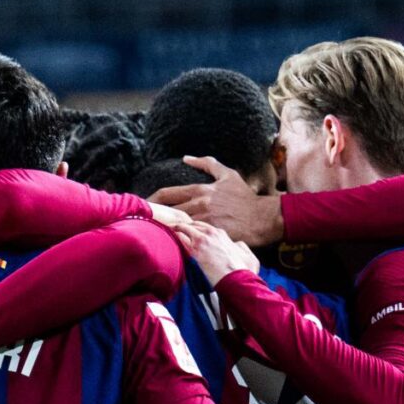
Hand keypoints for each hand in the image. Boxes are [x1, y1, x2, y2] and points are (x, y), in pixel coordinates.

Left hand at [147, 156, 284, 246]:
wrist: (262, 218)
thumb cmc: (245, 197)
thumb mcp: (228, 175)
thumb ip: (208, 164)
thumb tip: (187, 158)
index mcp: (200, 190)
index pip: (167, 194)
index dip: (150, 200)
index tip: (142, 206)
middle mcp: (199, 205)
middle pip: (166, 212)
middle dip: (152, 217)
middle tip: (141, 222)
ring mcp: (204, 221)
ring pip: (175, 226)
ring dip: (163, 230)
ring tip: (151, 235)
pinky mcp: (210, 236)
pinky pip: (188, 239)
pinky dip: (178, 241)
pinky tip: (168, 245)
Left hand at [176, 219, 259, 287]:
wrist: (237, 280)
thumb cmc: (244, 272)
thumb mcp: (248, 256)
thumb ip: (241, 247)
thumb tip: (236, 244)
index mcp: (222, 234)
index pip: (205, 227)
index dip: (196, 230)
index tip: (190, 233)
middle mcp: (212, 233)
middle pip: (194, 224)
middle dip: (184, 225)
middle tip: (175, 228)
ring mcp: (202, 240)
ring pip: (184, 227)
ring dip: (176, 228)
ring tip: (168, 229)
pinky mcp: (195, 250)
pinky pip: (180, 237)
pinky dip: (173, 235)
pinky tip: (167, 236)